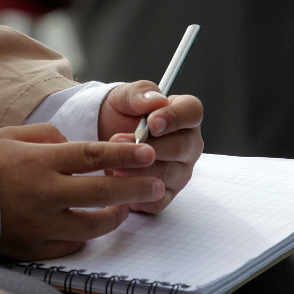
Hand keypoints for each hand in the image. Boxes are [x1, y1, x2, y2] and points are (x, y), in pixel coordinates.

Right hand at [0, 123, 165, 259]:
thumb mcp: (12, 137)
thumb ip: (51, 137)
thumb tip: (82, 147)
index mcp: (38, 162)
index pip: (92, 157)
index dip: (124, 156)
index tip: (148, 153)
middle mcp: (42, 195)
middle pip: (102, 194)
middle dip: (135, 189)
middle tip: (156, 185)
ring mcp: (37, 225)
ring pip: (93, 226)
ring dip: (115, 217)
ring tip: (125, 208)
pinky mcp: (30, 249)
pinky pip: (70, 245)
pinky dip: (84, 235)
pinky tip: (91, 225)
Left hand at [98, 81, 203, 212]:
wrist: (101, 136)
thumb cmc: (120, 114)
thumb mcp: (123, 97)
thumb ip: (140, 94)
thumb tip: (156, 101)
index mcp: (184, 115)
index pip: (192, 113)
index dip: (175, 118)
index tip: (151, 122)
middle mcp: (188, 144)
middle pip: (182, 147)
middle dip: (150, 146)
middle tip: (120, 141)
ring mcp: (180, 171)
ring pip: (169, 175)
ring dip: (140, 170)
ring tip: (115, 164)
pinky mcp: (166, 194)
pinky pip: (158, 200)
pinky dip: (138, 194)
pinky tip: (119, 184)